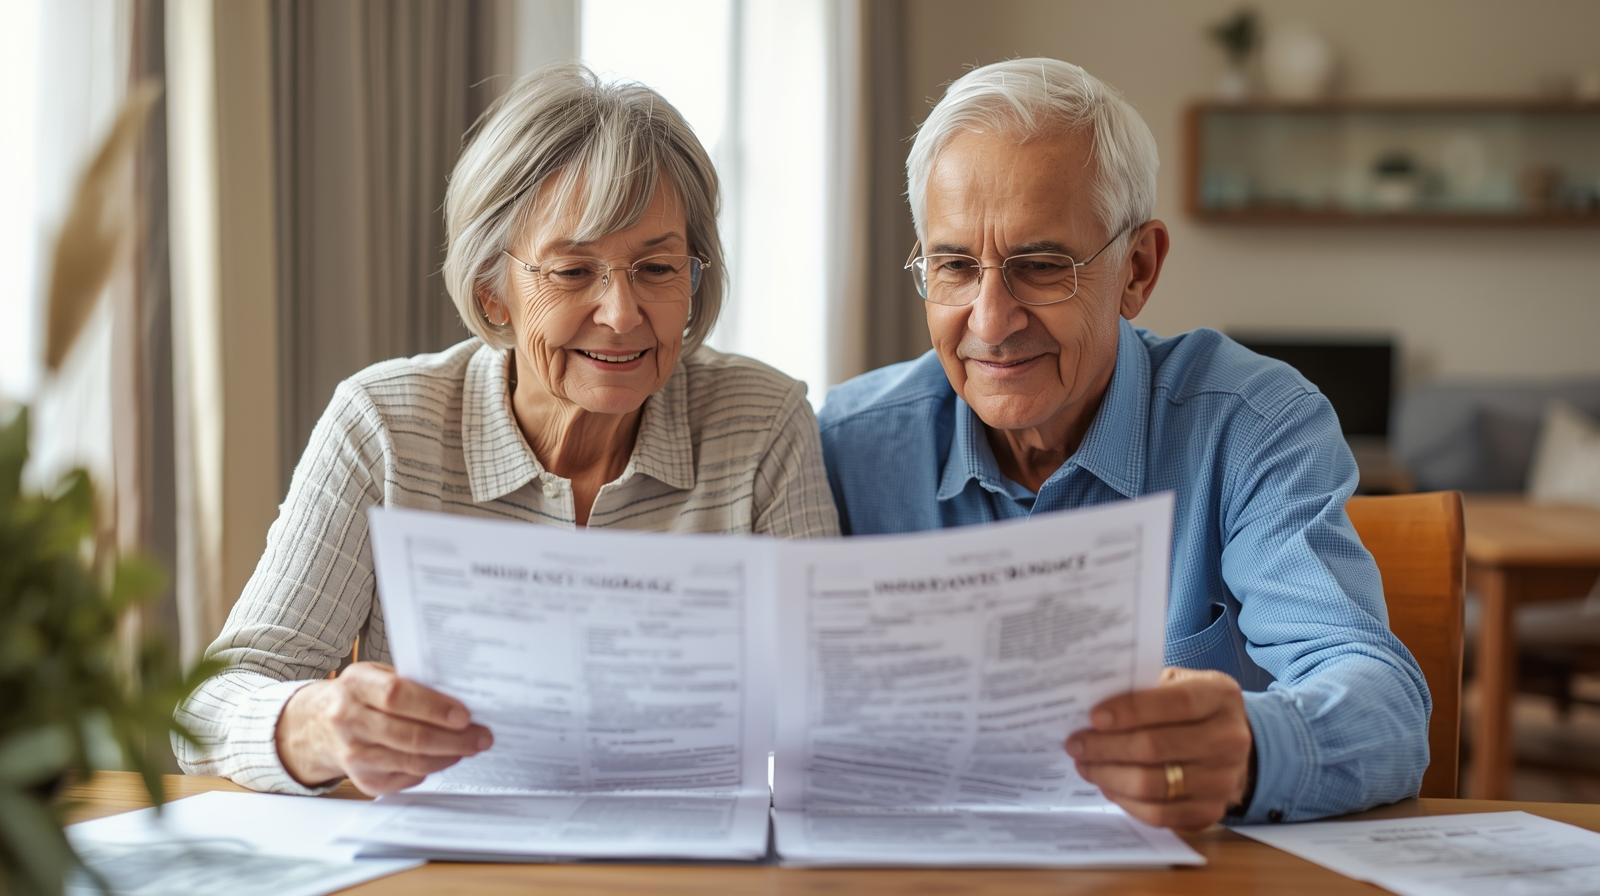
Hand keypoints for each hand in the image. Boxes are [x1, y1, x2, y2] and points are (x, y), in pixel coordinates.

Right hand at [275, 661, 492, 794]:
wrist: (318, 724)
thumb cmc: (361, 695)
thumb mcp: (377, 675)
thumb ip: (412, 683)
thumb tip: (462, 698)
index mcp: (356, 685)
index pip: (396, 696)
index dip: (433, 707)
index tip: (465, 715)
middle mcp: (348, 720)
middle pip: (408, 735)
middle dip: (453, 739)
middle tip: (481, 737)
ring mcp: (352, 754)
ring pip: (410, 761)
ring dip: (447, 757)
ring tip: (470, 747)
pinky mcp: (361, 779)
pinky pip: (405, 778)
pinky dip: (430, 770)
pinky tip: (445, 758)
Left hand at [1064, 667, 1252, 830]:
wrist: (1227, 745)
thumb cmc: (1188, 708)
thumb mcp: (1176, 683)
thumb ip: (1143, 687)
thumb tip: (1089, 701)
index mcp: (1221, 696)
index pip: (1174, 703)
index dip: (1130, 710)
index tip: (1093, 717)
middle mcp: (1230, 739)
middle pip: (1156, 747)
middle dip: (1106, 746)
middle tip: (1076, 743)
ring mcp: (1224, 780)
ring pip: (1152, 784)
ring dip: (1108, 775)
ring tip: (1084, 764)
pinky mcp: (1211, 812)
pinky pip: (1158, 814)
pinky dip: (1125, 801)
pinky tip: (1107, 785)